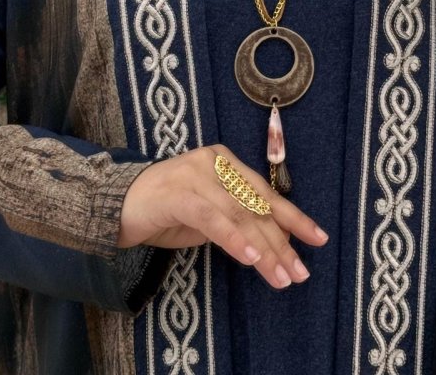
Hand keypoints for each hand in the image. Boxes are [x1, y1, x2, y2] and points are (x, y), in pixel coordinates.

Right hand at [118, 144, 327, 288]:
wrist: (118, 205)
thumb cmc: (167, 211)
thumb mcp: (210, 215)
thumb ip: (239, 219)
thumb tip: (280, 241)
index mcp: (223, 160)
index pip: (264, 191)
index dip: (292, 217)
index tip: (317, 240)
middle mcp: (212, 160)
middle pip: (255, 204)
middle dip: (281, 241)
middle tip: (299, 272)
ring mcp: (193, 173)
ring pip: (239, 213)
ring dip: (263, 248)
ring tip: (281, 276)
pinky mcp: (176, 192)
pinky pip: (212, 218)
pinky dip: (233, 238)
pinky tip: (250, 258)